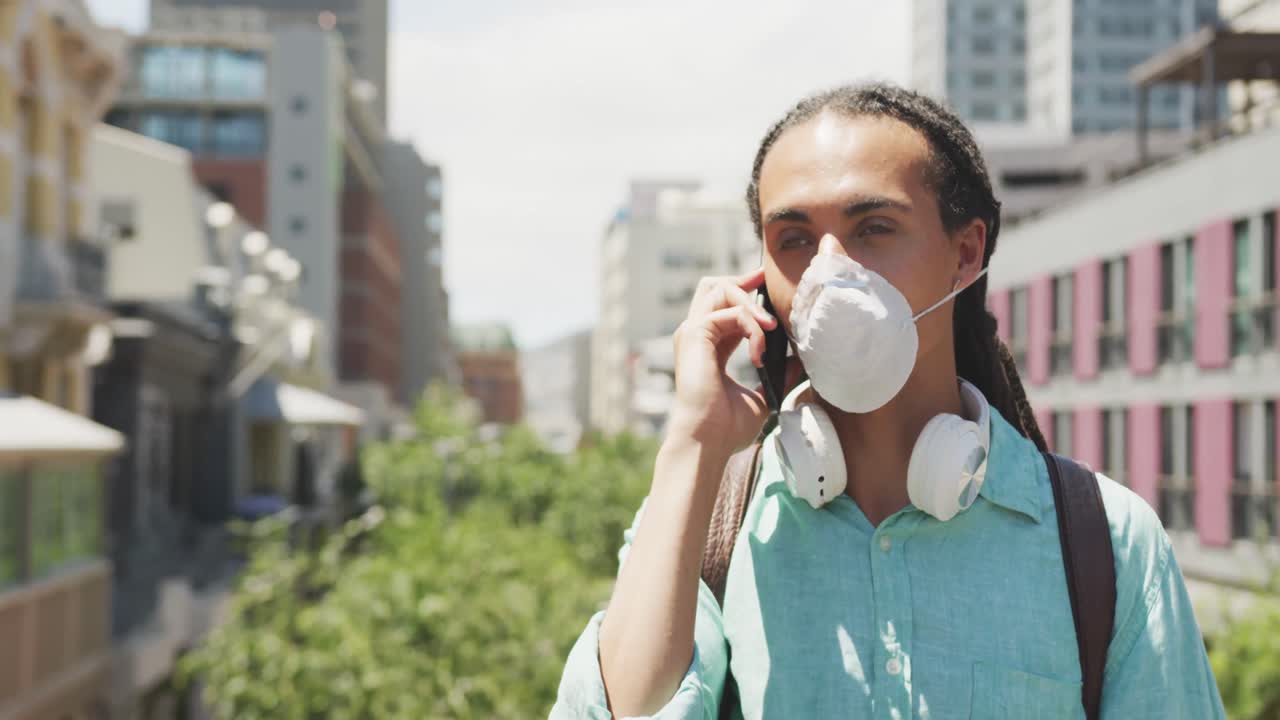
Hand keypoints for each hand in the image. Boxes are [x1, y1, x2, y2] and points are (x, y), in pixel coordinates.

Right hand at [668, 268, 777, 455]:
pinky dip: (751, 326)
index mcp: (709, 347)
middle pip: (714, 287)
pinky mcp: (694, 335)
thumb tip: (799, 362)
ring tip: (771, 327)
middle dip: (742, 280)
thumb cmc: (728, 428)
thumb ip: (778, 375)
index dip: (747, 293)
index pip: (724, 306)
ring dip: (751, 303)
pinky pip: (729, 313)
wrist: (708, 442)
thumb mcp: (762, 396)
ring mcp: (692, 333)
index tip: (767, 286)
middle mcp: (696, 336)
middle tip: (766, 281)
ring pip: (720, 290)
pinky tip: (760, 352)